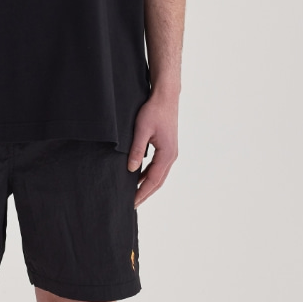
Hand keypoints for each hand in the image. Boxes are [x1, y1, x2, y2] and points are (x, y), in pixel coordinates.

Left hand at [128, 80, 179, 200]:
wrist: (166, 97)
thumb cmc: (154, 110)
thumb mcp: (142, 129)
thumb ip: (137, 150)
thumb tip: (131, 169)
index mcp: (166, 154)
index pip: (153, 180)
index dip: (142, 192)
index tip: (132, 203)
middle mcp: (171, 156)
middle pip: (158, 182)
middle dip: (145, 194)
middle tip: (133, 204)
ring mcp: (171, 153)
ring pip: (159, 176)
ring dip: (147, 185)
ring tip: (135, 194)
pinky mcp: (168, 148)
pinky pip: (159, 167)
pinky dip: (150, 175)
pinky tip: (140, 178)